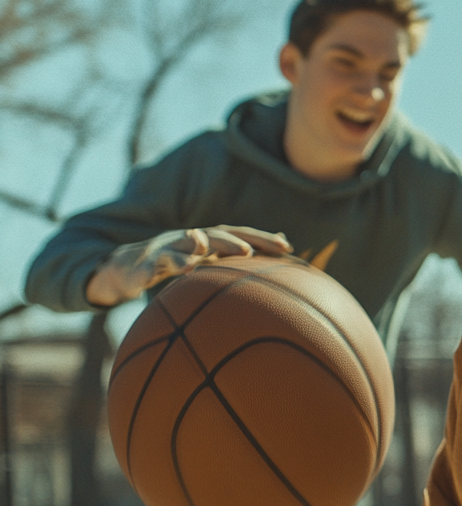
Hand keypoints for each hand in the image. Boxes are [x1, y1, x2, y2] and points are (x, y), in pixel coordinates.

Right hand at [85, 225, 291, 306]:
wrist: (130, 267)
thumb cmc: (178, 263)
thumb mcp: (209, 262)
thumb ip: (240, 258)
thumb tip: (281, 250)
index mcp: (211, 241)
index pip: (241, 235)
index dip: (262, 239)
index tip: (287, 248)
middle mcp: (191, 239)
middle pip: (215, 235)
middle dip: (231, 241)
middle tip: (248, 252)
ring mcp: (167, 248)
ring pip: (181, 244)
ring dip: (194, 245)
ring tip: (204, 249)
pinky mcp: (144, 263)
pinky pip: (151, 265)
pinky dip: (161, 266)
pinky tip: (175, 271)